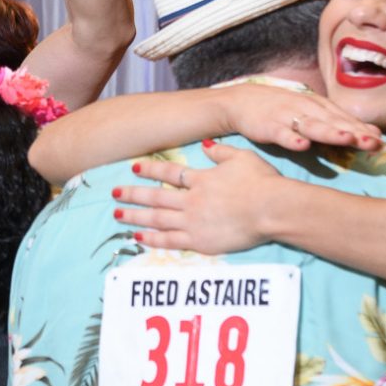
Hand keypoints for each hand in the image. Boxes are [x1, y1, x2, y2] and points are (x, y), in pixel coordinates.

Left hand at [112, 142, 281, 253]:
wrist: (272, 208)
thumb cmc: (262, 181)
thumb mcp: (242, 157)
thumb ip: (221, 151)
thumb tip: (204, 145)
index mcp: (201, 179)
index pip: (169, 173)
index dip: (150, 169)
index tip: (133, 167)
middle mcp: (191, 199)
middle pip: (155, 196)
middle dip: (132, 194)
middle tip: (113, 193)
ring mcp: (193, 221)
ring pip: (156, 218)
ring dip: (135, 216)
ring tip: (117, 214)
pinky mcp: (199, 241)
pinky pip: (169, 241)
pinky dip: (152, 238)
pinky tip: (138, 236)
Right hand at [216, 83, 380, 153]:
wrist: (243, 101)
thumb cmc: (283, 110)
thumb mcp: (313, 114)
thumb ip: (340, 124)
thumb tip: (374, 134)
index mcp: (320, 107)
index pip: (346, 119)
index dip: (364, 130)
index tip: (384, 142)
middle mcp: (308, 109)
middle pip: (334, 122)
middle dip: (354, 132)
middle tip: (374, 143)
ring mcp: (288, 116)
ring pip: (312, 125)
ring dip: (330, 132)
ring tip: (346, 139)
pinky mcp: (268, 126)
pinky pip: (282, 134)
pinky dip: (291, 138)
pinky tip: (302, 145)